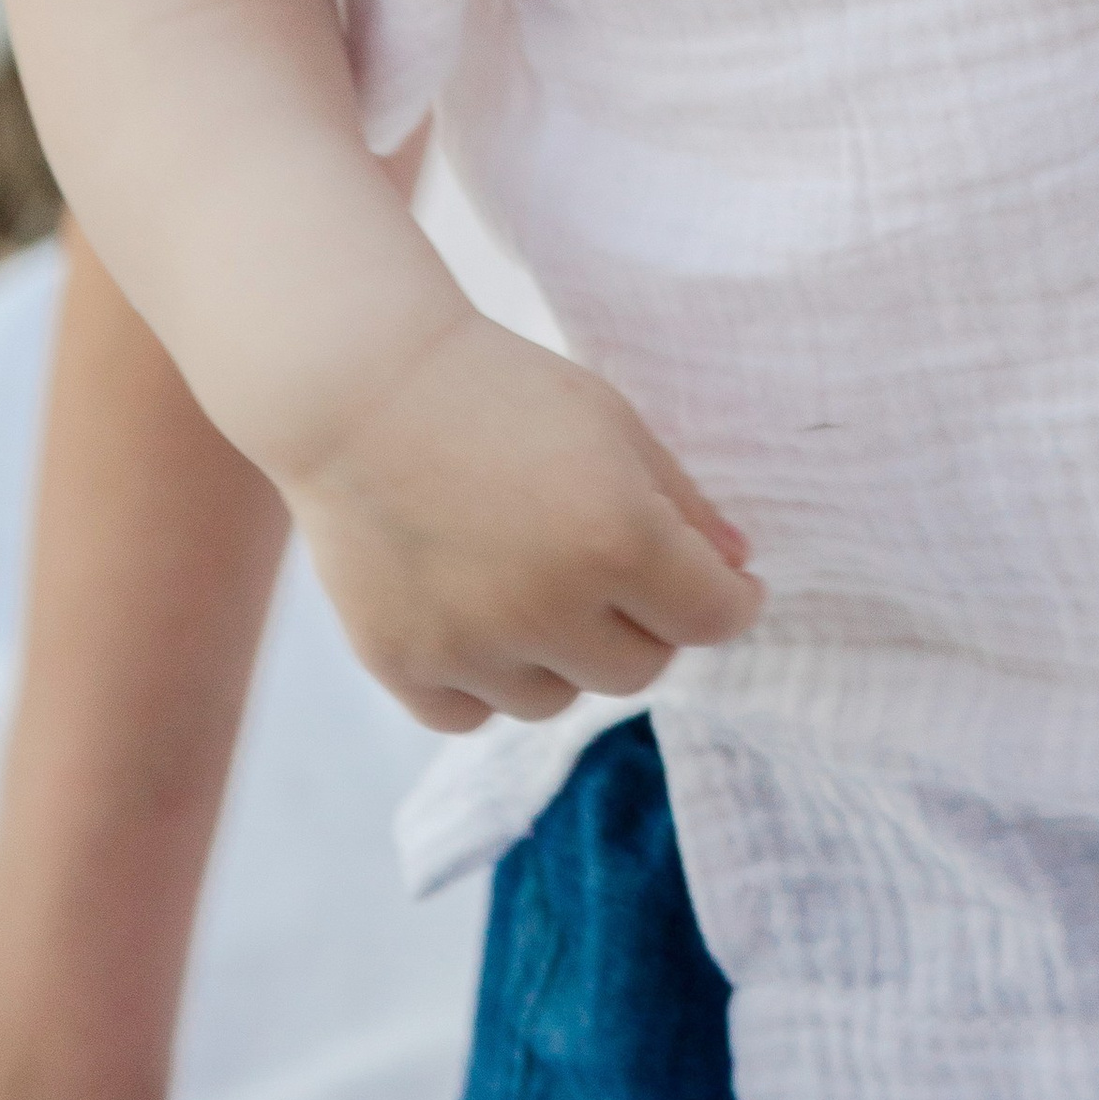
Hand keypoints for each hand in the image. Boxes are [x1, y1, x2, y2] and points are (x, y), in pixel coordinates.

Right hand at [282, 304, 763, 732]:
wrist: (361, 385)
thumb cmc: (501, 388)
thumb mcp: (612, 424)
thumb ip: (684, 503)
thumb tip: (737, 569)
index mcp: (617, 538)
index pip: (710, 618)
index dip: (730, 601)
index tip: (728, 587)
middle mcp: (547, 607)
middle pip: (639, 669)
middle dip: (647, 623)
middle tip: (617, 569)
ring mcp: (470, 646)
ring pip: (556, 700)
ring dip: (564, 654)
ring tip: (533, 578)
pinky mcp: (403, 666)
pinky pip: (474, 714)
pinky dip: (488, 679)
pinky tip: (479, 615)